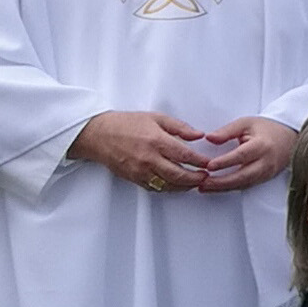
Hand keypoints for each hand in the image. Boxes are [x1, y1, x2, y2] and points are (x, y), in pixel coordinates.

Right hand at [73, 108, 230, 194]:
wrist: (98, 134)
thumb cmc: (126, 124)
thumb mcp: (156, 118)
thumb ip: (180, 127)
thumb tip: (199, 135)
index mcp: (156, 141)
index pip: (185, 155)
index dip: (200, 162)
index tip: (209, 163)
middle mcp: (149, 158)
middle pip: (179, 175)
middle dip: (196, 178)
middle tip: (206, 176)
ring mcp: (140, 171)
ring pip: (168, 185)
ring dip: (185, 186)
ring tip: (195, 182)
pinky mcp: (133, 178)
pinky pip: (155, 188)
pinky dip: (169, 188)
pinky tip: (177, 185)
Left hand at [196, 115, 297, 191]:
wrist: (289, 137)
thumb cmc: (267, 129)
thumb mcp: (246, 123)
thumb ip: (227, 131)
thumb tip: (209, 138)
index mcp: (262, 145)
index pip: (241, 155)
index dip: (225, 162)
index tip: (209, 166)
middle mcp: (266, 162)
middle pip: (243, 176)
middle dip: (221, 182)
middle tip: (203, 182)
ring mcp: (267, 172)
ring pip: (244, 184)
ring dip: (223, 187)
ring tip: (204, 187)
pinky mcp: (265, 178)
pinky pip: (246, 186)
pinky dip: (230, 188)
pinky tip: (217, 188)